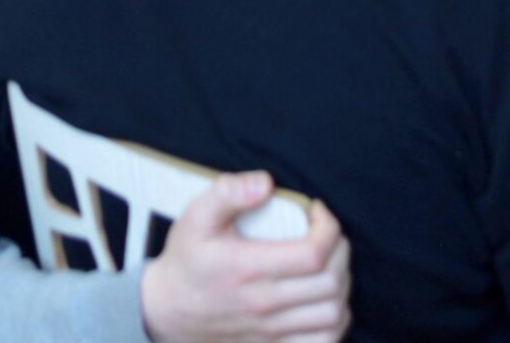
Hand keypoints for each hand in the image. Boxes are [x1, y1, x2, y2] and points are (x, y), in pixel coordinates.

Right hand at [140, 174, 348, 342]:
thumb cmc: (187, 260)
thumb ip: (228, 193)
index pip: (312, 254)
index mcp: (247, 268)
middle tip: (327, 234)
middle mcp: (264, 303)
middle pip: (330, 283)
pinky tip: (325, 297)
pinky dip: (336, 319)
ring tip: (328, 263)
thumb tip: (265, 183)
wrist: (168, 310)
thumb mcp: (196, 216)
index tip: (317, 213)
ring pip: (333, 314)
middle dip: (339, 251)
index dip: (328, 229)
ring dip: (341, 285)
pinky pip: (324, 340)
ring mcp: (272, 331)